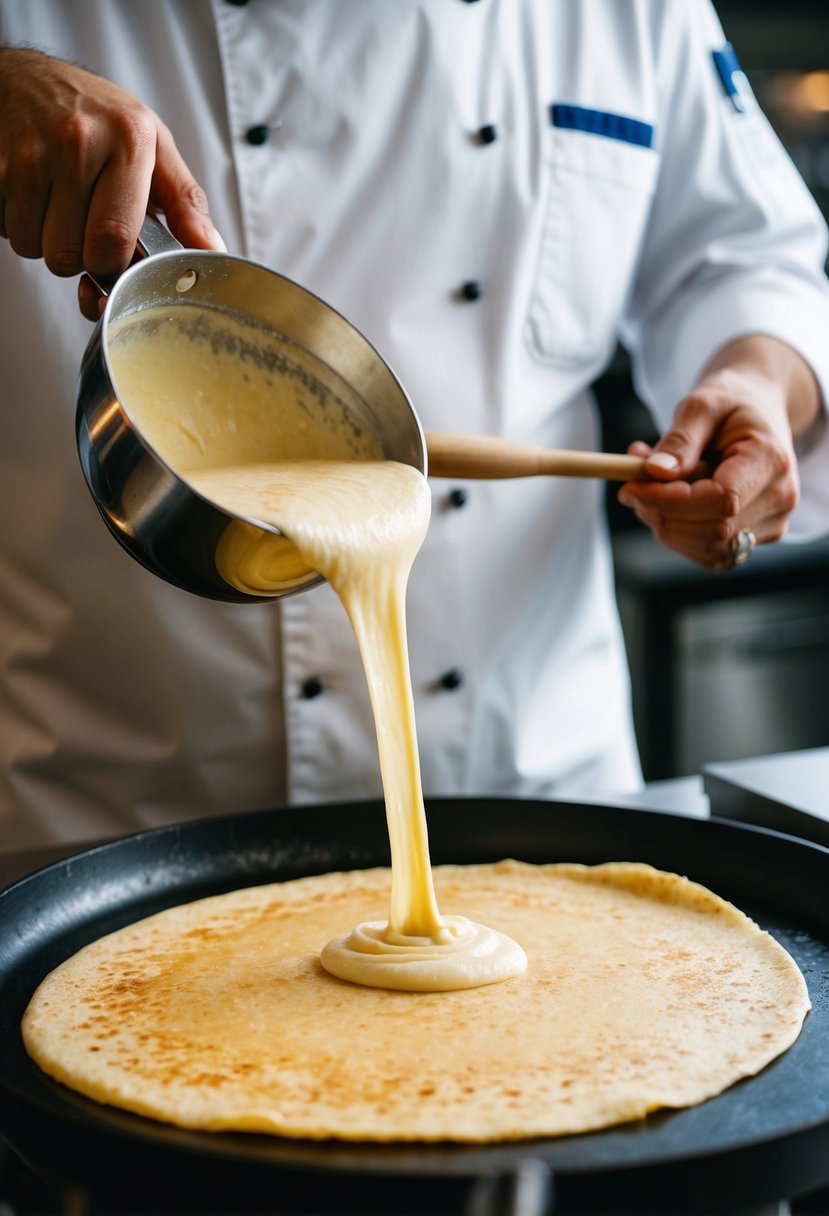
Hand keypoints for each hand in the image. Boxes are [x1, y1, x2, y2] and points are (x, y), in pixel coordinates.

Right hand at [0, 48, 224, 318]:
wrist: (26, 79)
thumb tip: (213, 251)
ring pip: (36, 249)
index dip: (113, 265)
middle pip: (72, 254)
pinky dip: (20, 226)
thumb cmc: (99, 119)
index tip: (116, 257)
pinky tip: (33, 197)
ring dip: (47, 243)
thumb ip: (186, 202)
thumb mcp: (153, 148)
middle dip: (80, 258)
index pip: (115, 239)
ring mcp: (30, 152)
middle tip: (85, 226)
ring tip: (58, 206)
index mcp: (129, 140)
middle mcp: (78, 142)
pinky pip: (8, 232)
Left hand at [617, 336, 820, 570]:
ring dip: (665, 524)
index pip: (721, 500)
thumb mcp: (702, 404)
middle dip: (661, 514)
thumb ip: (680, 439)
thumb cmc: (730, 404)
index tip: (630, 487)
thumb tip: (655, 472)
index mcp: (771, 461)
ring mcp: (771, 524)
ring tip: (650, 485)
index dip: (670, 500)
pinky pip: (707, 552)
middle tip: (631, 486)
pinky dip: (677, 532)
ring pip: (706, 548)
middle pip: (713, 530)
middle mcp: (779, 499)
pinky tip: (667, 502)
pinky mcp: (753, 538)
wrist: (757, 414)